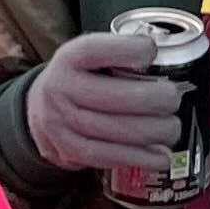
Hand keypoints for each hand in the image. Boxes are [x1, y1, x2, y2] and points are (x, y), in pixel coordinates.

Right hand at [24, 28, 183, 175]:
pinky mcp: (69, 151)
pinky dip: (141, 158)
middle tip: (172, 99)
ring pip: (117, 130)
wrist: (37, 110)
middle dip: (156, 100)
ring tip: (172, 128)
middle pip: (116, 97)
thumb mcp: (89, 57)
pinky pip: (110, 157)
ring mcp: (62, 123)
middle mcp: (61, 89)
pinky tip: (161, 156)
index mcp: (69, 59)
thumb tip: (164, 56)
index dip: (127, 50)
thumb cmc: (78, 79)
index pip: (95, 50)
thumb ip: (120, 54)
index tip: (151, 51)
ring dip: (155, 131)